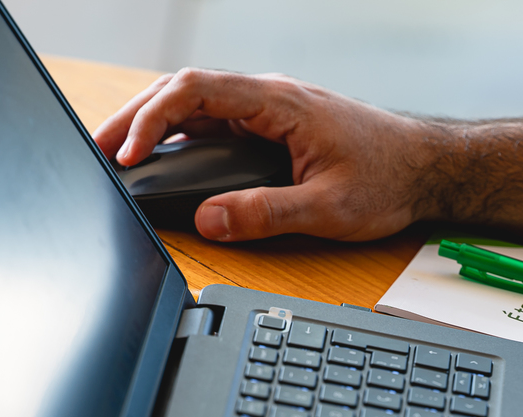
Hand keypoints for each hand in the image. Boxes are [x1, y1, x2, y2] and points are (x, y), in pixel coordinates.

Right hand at [92, 69, 444, 241]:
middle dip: (135, 118)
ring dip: (152, 125)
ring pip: (194, 106)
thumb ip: (265, 213)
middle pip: (183, 92)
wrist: (425, 168)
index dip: (154, 119)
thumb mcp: (328, 207)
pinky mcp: (270, 129)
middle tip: (97, 151)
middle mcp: (268, 98)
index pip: (197, 92)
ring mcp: (267, 111)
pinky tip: (159, 158)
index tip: (130, 153)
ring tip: (115, 154)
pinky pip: (213, 123)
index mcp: (279, 103)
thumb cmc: (388, 178)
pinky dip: (178, 137)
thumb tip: (210, 220)